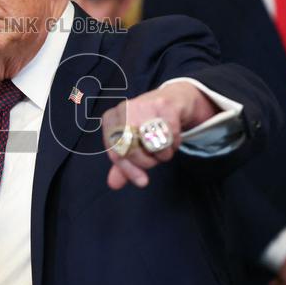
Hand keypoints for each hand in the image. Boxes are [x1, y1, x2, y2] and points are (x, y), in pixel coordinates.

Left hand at [101, 81, 217, 189]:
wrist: (172, 100)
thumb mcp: (132, 143)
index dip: (128, 169)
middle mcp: (124, 109)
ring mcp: (144, 105)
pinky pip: (171, 137)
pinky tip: (172, 137)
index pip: (115, 151)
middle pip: (131, 150)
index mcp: (111, 119)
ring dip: (163, 154)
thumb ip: (123, 164)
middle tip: (154, 158)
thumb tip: (114, 184)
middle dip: (147, 162)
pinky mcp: (165, 105)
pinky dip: (174, 144)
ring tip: (163, 146)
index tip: (142, 180)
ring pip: (152, 144)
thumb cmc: (147, 125)